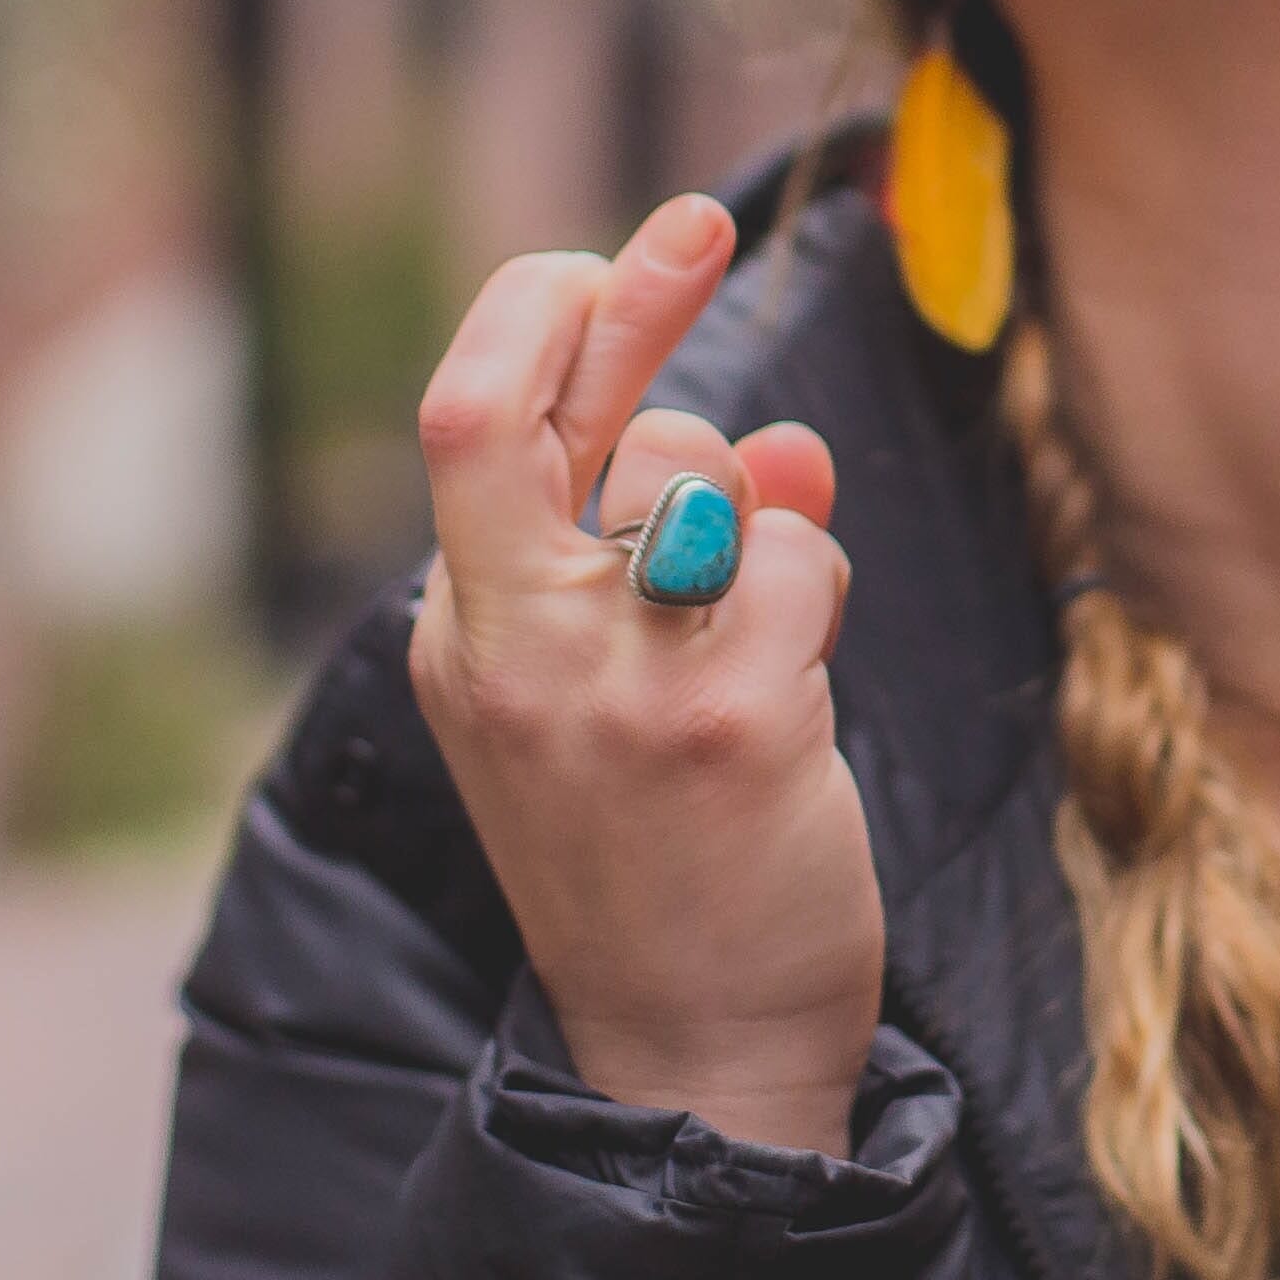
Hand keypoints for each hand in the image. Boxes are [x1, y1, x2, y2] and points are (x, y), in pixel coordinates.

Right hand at [409, 192, 881, 1154]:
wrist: (696, 1058)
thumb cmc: (666, 868)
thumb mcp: (620, 697)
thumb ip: (669, 555)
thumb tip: (776, 441)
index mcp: (466, 639)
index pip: (461, 426)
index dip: (538, 316)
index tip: (612, 254)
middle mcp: (512, 651)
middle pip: (510, 411)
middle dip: (622, 293)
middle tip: (696, 220)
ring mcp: (610, 687)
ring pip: (696, 475)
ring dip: (762, 511)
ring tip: (770, 631)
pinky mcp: (726, 722)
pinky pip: (794, 559)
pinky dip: (818, 585)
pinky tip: (805, 683)